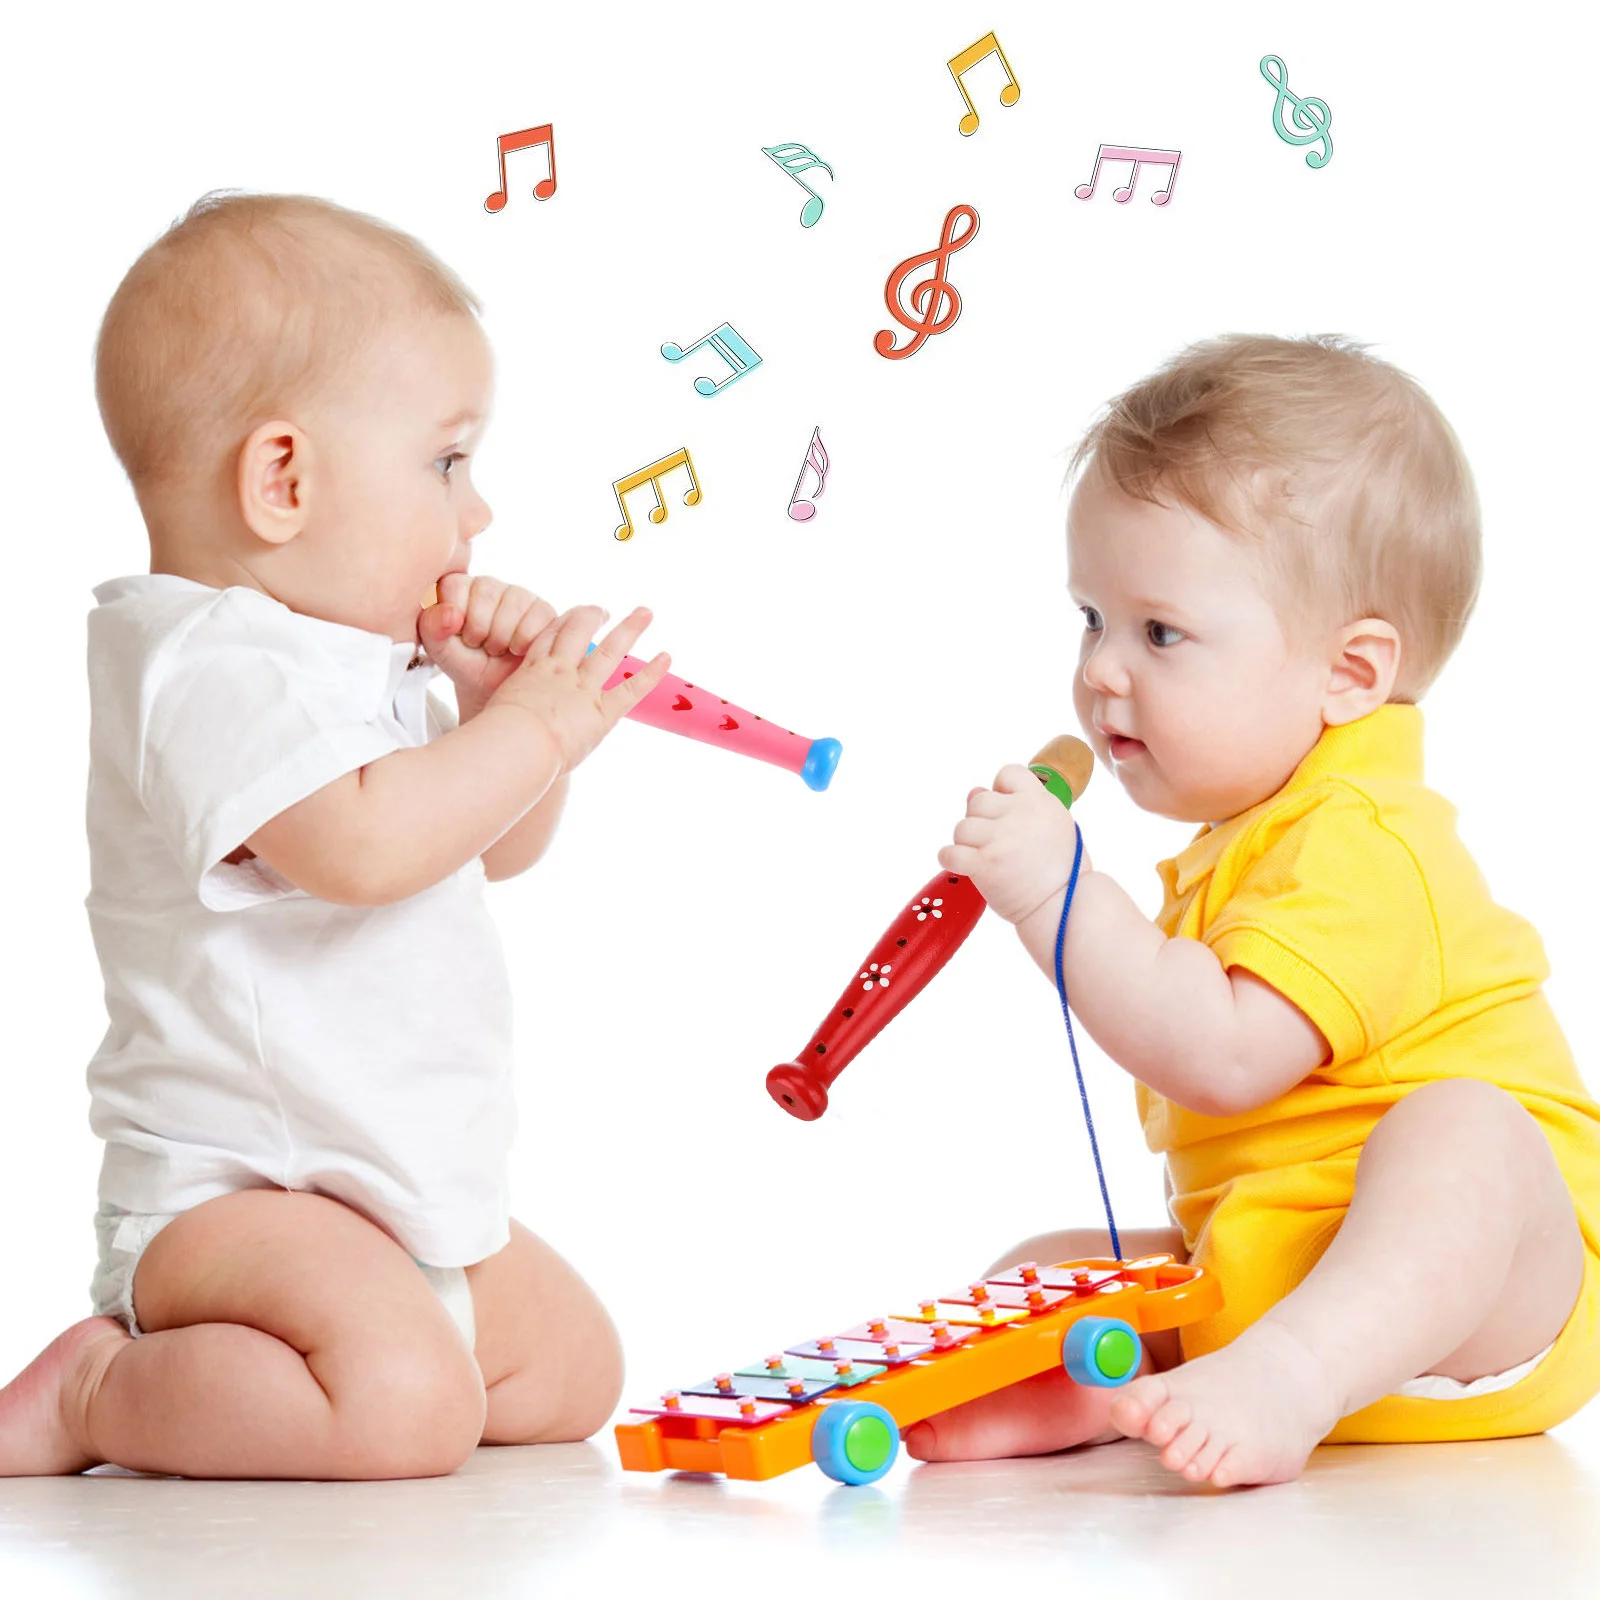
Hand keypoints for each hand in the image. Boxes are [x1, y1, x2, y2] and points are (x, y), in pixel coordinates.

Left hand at [417, 574, 557, 718]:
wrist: (495, 690)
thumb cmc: (465, 665)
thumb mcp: (439, 651)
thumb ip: (432, 628)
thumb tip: (450, 613)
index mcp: (456, 587)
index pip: (454, 586)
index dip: (454, 618)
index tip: (457, 637)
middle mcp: (487, 584)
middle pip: (485, 594)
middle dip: (480, 631)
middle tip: (479, 646)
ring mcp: (517, 594)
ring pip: (512, 606)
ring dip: (502, 639)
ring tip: (497, 649)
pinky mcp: (542, 609)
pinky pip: (535, 619)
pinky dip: (523, 643)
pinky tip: (517, 650)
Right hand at [485, 604, 669, 773]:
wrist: (514, 744)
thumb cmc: (495, 739)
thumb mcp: (492, 717)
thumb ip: (501, 716)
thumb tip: (493, 732)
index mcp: (530, 672)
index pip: (547, 637)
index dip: (561, 623)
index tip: (572, 616)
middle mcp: (559, 672)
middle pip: (576, 632)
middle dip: (591, 617)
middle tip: (602, 609)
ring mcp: (582, 688)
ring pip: (608, 650)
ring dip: (630, 629)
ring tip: (645, 612)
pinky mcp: (602, 710)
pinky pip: (631, 687)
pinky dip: (651, 673)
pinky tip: (666, 658)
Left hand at [936, 763, 1085, 925]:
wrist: (1066, 908)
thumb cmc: (1061, 870)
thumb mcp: (1053, 826)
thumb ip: (1018, 805)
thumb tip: (974, 791)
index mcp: (1040, 801)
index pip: (1008, 773)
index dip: (1001, 792)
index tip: (1008, 815)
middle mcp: (1020, 814)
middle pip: (978, 801)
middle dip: (982, 822)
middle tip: (997, 845)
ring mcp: (1000, 838)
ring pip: (962, 827)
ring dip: (967, 844)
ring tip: (985, 860)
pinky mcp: (984, 863)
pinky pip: (949, 852)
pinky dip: (950, 859)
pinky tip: (963, 867)